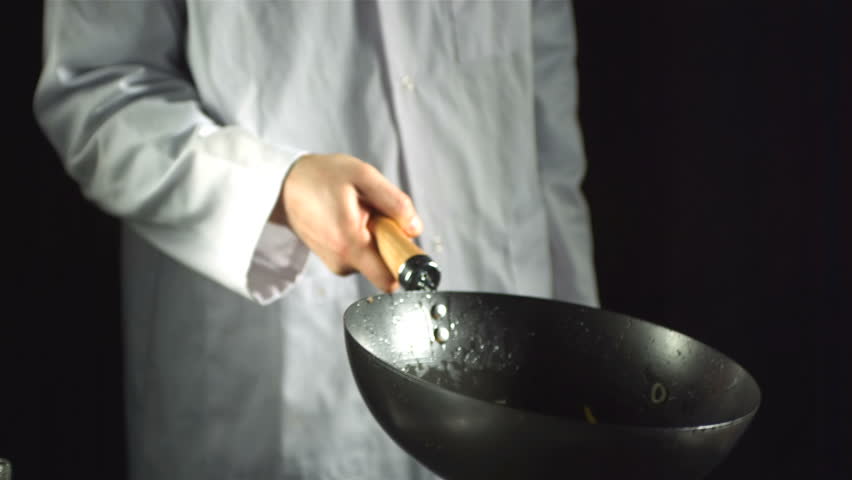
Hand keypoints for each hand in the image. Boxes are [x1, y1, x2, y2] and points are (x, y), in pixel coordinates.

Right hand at [270, 153, 422, 291]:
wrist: (284, 184)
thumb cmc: (322, 176)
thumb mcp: (363, 176)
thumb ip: (395, 202)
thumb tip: (416, 230)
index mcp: (350, 244)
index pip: (390, 279)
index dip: (404, 262)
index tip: (404, 239)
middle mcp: (342, 262)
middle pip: (386, 267)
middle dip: (390, 242)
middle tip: (375, 214)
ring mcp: (336, 264)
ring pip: (374, 260)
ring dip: (376, 238)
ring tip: (357, 212)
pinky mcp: (333, 261)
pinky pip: (362, 256)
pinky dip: (364, 240)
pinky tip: (349, 219)